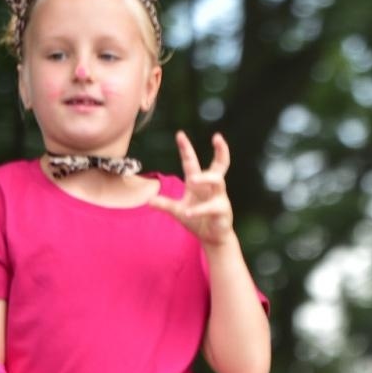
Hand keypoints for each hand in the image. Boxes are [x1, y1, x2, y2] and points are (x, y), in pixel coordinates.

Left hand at [151, 131, 235, 246]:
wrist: (213, 238)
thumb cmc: (197, 220)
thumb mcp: (178, 211)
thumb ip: (165, 204)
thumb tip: (148, 200)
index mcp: (199, 184)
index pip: (192, 162)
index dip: (186, 148)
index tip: (180, 134)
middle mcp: (212, 187)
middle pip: (219, 165)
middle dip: (221, 151)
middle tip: (217, 137)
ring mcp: (219, 198)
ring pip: (217, 181)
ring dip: (205, 178)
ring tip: (193, 180)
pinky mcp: (223, 210)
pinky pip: (211, 207)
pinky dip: (199, 210)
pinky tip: (189, 213)